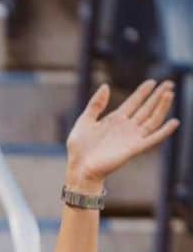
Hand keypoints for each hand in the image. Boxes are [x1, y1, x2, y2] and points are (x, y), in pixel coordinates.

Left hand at [65, 80, 179, 189]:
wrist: (79, 169)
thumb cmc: (79, 149)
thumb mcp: (84, 122)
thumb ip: (95, 105)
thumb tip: (105, 86)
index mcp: (114, 120)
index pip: (133, 103)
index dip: (142, 92)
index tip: (152, 81)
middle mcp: (126, 127)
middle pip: (146, 108)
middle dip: (157, 96)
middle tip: (168, 82)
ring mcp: (131, 138)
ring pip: (152, 119)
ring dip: (162, 107)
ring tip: (169, 93)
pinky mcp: (133, 149)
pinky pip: (152, 139)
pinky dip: (164, 132)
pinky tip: (174, 122)